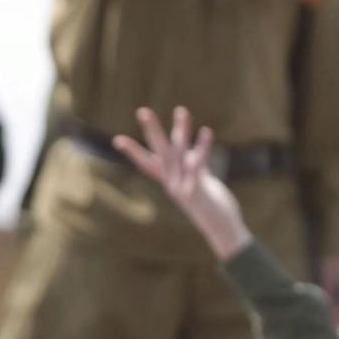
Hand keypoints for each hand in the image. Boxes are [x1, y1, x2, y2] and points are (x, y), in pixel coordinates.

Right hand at [112, 106, 252, 260]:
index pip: (147, 163)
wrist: (222, 229)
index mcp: (170, 180)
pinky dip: (202, 147)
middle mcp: (172, 182)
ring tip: (181, 109)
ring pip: (178, 153)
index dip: (133, 152)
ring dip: (181, 130)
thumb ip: (194, 165)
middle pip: (159, 152)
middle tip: (142, 110)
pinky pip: (198, 164)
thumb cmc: (211, 204)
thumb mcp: (200, 182)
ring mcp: (182, 187)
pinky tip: (206, 131)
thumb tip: (190, 150)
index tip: (116, 139)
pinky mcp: (197, 190)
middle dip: (151, 131)